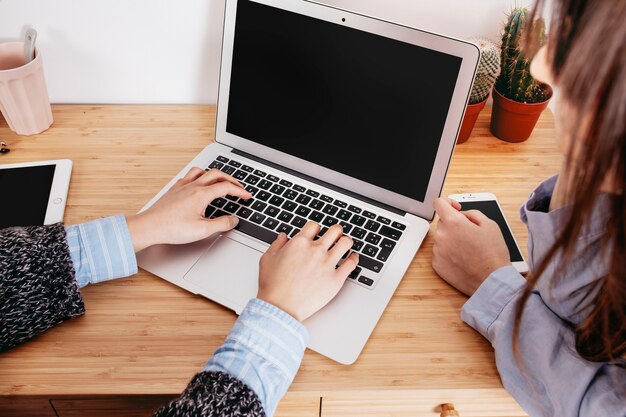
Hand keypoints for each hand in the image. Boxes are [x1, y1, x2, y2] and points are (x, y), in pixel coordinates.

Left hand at [126, 167, 250, 251]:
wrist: (149, 227)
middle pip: (217, 174)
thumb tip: (234, 220)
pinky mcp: (174, 190)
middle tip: (238, 187)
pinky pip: (189, 176)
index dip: (240, 191)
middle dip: (231, 179)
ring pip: (202, 171)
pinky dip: (199, 177)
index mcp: (202, 194)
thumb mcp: (202, 230)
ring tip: (220, 181)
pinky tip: (198, 184)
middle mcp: (193, 186)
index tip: (247, 196)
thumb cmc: (172, 228)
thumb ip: (222, 224)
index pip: (227, 187)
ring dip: (214, 174)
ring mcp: (182, 186)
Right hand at [257, 222, 358, 321]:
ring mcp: (327, 264)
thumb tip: (283, 236)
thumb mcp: (267, 259)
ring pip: (346, 243)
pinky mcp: (336, 279)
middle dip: (336, 231)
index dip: (316, 228)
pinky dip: (354, 259)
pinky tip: (352, 258)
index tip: (317, 233)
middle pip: (335, 230)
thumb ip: (277, 244)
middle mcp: (315, 250)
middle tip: (336, 235)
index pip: (315, 225)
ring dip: (346, 242)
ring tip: (345, 245)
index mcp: (299, 243)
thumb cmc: (272, 286)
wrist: (280, 307)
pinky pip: (352, 264)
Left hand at [432, 197, 509, 295]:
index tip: (455, 208)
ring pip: (442, 238)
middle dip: (454, 225)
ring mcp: (437, 251)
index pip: (439, 203)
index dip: (448, 203)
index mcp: (453, 222)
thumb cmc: (493, 254)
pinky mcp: (436, 265)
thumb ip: (473, 213)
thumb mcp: (490, 225)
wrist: (491, 281)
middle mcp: (442, 235)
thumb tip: (463, 214)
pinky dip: (449, 254)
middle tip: (470, 235)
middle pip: (443, 223)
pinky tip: (463, 260)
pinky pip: (440, 253)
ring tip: (469, 250)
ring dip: (452, 240)